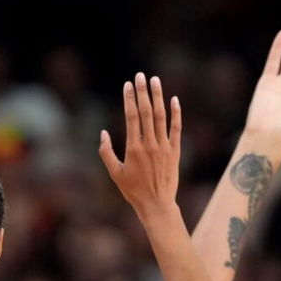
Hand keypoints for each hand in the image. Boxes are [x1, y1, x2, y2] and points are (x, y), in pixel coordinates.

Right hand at [99, 72, 181, 216]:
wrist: (157, 204)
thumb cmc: (133, 191)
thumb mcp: (114, 173)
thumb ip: (106, 152)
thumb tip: (103, 133)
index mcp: (133, 148)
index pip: (131, 117)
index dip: (129, 99)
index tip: (127, 85)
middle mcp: (150, 144)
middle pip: (146, 112)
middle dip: (142, 92)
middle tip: (140, 75)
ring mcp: (164, 147)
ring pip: (161, 117)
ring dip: (158, 97)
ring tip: (155, 80)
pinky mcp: (175, 152)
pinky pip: (176, 129)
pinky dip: (176, 113)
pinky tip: (174, 100)